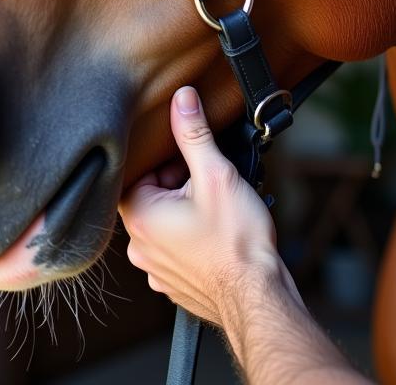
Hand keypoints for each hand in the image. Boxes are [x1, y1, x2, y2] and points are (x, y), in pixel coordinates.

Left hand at [119, 86, 285, 324]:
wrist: (258, 296)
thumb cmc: (237, 241)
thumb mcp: (216, 174)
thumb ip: (194, 133)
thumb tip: (182, 98)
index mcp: (139, 217)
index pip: (141, 171)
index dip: (172, 162)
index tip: (195, 165)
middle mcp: (138, 247)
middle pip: (153, 195)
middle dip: (182, 185)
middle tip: (213, 186)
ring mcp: (154, 269)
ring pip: (166, 222)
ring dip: (188, 211)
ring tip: (219, 213)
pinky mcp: (173, 283)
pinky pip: (176, 248)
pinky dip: (194, 238)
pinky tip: (218, 237)